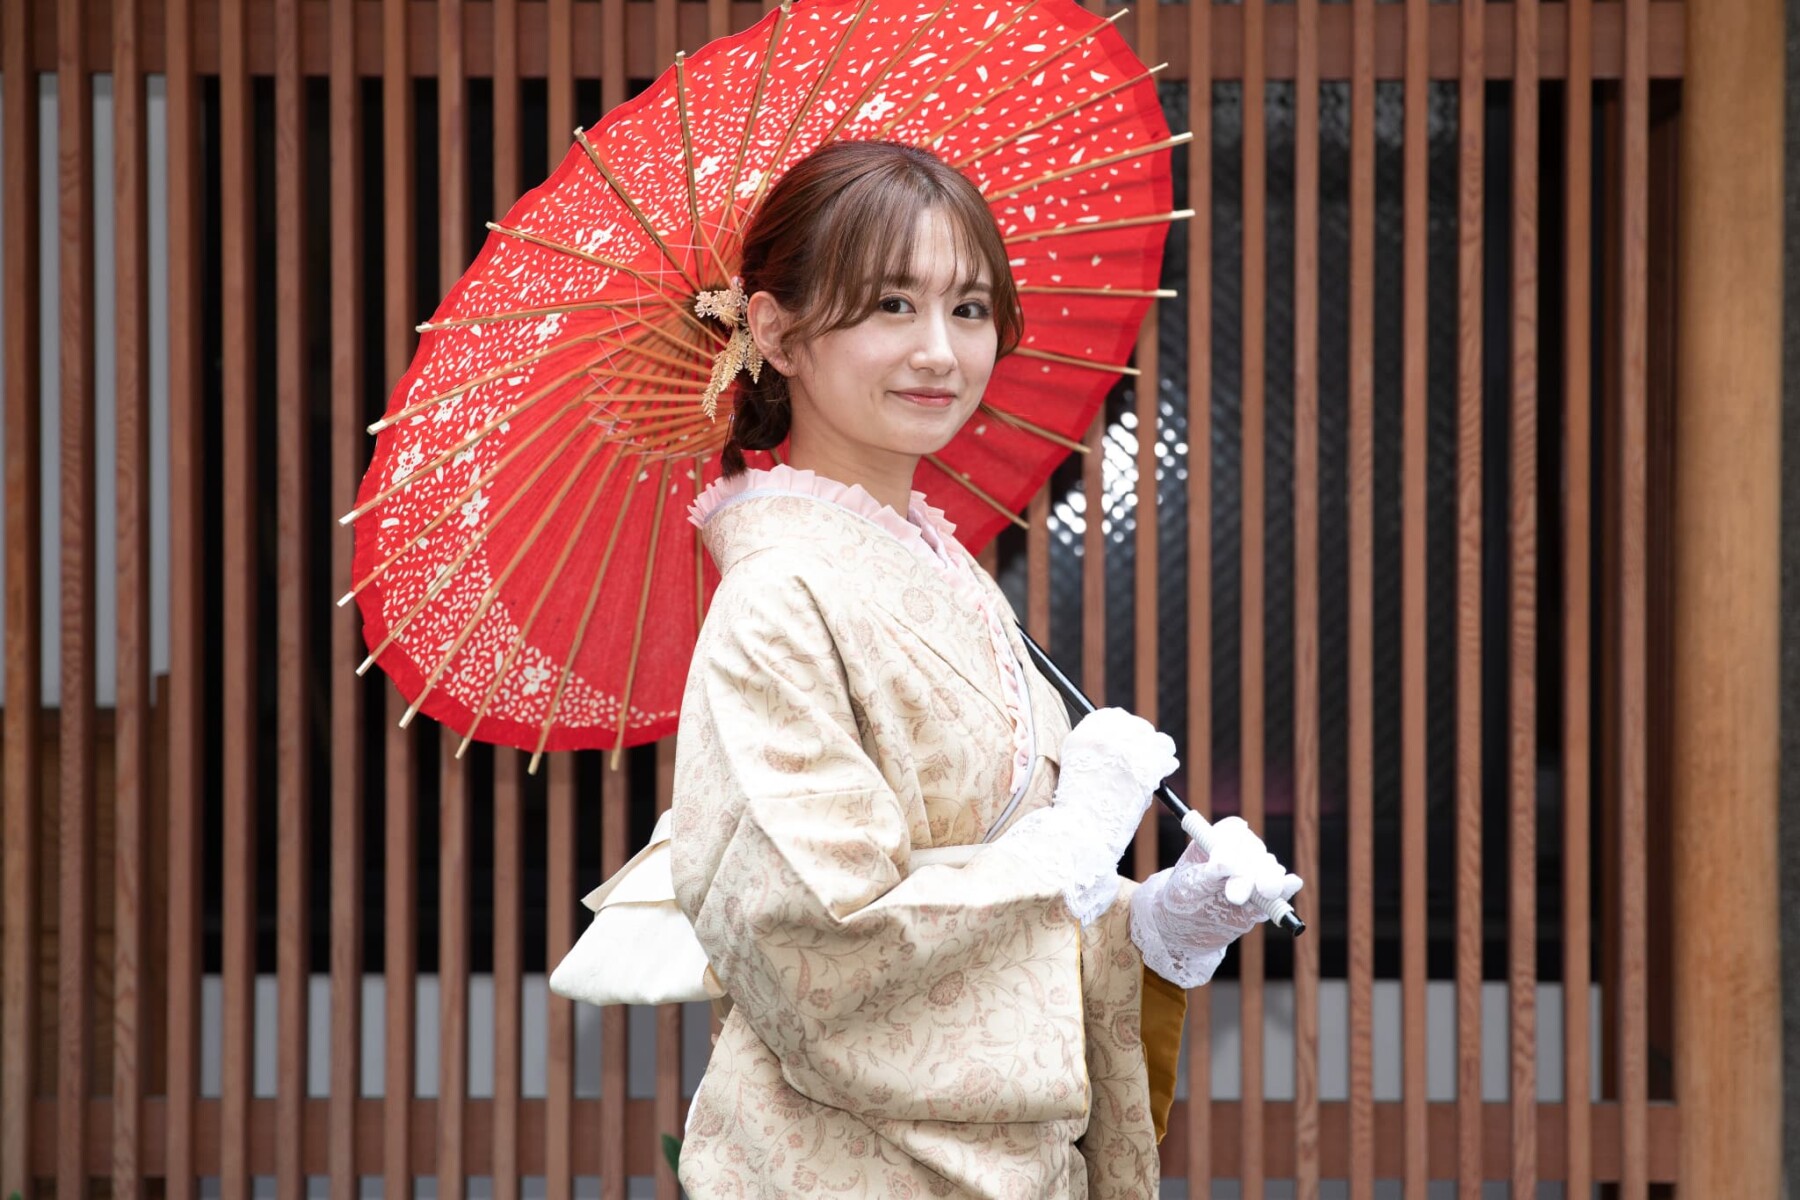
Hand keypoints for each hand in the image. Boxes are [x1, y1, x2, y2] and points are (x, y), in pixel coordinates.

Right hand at [998, 707, 1177, 926]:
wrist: (1081, 834)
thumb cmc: (1078, 809)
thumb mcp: (1077, 768)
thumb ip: (1099, 750)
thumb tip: (1128, 742)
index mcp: (1083, 735)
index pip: (1113, 716)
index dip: (1126, 728)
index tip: (1131, 740)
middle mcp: (1104, 737)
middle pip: (1137, 725)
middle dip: (1143, 740)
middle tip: (1145, 757)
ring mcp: (1126, 750)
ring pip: (1156, 739)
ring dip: (1158, 751)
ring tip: (1154, 766)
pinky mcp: (1145, 767)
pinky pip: (1166, 756)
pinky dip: (1166, 766)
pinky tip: (1160, 775)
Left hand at [1128, 816, 1303, 987]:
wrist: (1189, 924)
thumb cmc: (1184, 896)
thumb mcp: (1188, 885)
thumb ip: (1207, 875)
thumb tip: (1227, 865)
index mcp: (1219, 839)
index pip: (1233, 832)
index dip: (1231, 847)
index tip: (1223, 867)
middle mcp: (1242, 851)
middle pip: (1254, 851)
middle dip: (1247, 873)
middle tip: (1235, 896)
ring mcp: (1258, 872)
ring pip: (1270, 868)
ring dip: (1265, 882)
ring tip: (1256, 897)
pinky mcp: (1268, 894)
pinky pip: (1283, 887)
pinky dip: (1286, 888)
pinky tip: (1290, 885)